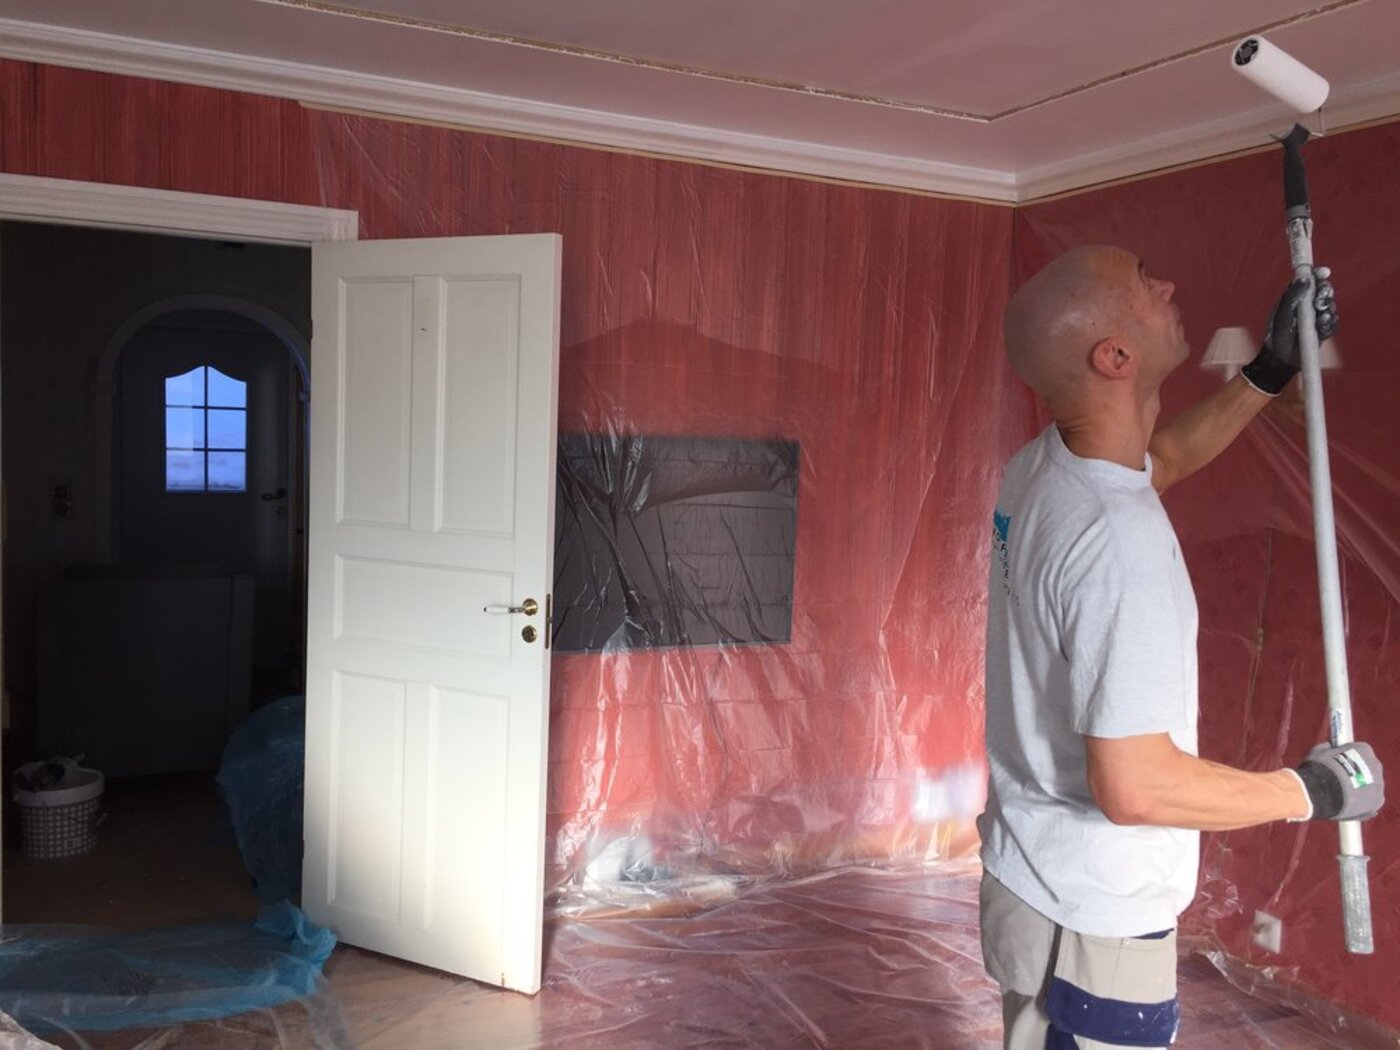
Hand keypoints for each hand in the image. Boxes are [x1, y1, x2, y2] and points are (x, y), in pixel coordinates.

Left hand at [1241, 267, 1339, 395]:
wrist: (1282, 358)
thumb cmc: (1277, 334)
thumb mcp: (1282, 314)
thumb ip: (1292, 296)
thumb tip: (1305, 279)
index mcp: (1296, 296)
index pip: (1310, 279)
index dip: (1318, 274)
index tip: (1324, 273)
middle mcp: (1308, 304)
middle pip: (1325, 290)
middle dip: (1325, 293)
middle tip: (1319, 303)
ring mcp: (1317, 315)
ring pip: (1332, 305)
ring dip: (1327, 311)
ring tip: (1318, 321)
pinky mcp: (1324, 328)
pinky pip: (1334, 321)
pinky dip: (1329, 324)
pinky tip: (1320, 329)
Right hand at [1295, 741, 1383, 820]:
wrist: (1323, 791)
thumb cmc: (1319, 769)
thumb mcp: (1319, 752)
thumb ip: (1327, 748)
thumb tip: (1328, 746)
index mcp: (1364, 749)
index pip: (1360, 750)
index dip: (1349, 757)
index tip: (1341, 762)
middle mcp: (1375, 764)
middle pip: (1369, 768)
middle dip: (1358, 773)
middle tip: (1343, 779)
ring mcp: (1379, 784)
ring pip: (1371, 785)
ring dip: (1361, 788)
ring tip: (1344, 794)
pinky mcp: (1377, 800)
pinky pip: (1371, 801)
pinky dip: (1362, 802)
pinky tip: (1349, 803)